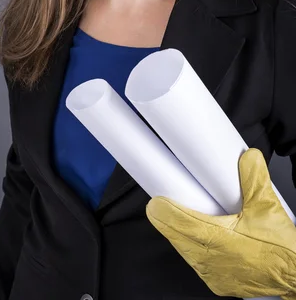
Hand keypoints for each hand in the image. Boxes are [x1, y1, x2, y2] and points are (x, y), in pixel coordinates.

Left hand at [146, 148, 295, 297]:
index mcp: (216, 239)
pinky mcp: (216, 281)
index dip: (162, 210)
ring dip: (180, 233)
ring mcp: (211, 273)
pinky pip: (195, 261)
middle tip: (166, 201)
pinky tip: (198, 235)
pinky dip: (192, 246)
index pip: (175, 222)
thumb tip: (248, 156)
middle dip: (169, 218)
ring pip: (183, 249)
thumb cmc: (282, 251)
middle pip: (174, 236)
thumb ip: (254, 178)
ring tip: (181, 214)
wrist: (295, 280)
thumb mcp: (268, 207)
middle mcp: (208, 259)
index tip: (156, 200)